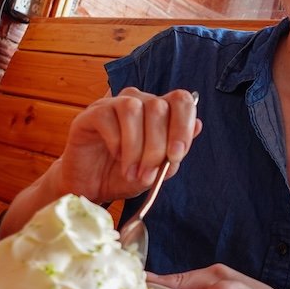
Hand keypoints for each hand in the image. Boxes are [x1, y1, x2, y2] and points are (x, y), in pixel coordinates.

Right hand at [58, 87, 201, 202]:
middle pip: (158, 107)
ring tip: (131, 171)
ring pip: (133, 109)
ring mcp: (114, 104)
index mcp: (160, 112)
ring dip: (135, 146)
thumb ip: (175, 152)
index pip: (181, 100)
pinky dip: (116, 143)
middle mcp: (139, 101)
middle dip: (156, 147)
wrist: (92, 188)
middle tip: (147, 174)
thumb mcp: (157, 171)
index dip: (182, 125)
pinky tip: (115, 157)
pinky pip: (108, 118)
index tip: (176, 155)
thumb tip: (198, 126)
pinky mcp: (92, 113)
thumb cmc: (125, 175)